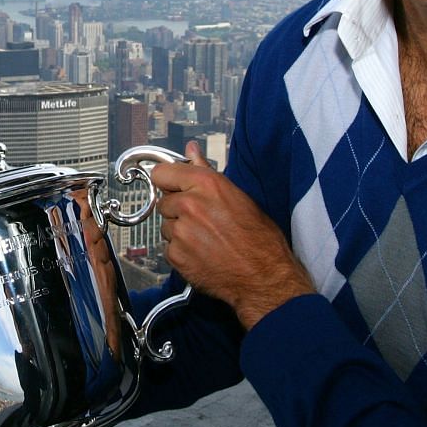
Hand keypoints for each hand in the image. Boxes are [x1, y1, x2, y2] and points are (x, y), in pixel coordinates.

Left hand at [150, 142, 314, 329]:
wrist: (264, 276)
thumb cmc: (258, 238)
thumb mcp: (238, 196)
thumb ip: (206, 171)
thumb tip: (191, 150)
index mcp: (206, 184)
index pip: (162, 172)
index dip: (168, 180)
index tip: (172, 186)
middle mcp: (189, 205)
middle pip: (164, 201)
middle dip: (178, 210)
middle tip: (202, 220)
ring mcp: (180, 231)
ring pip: (166, 225)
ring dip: (179, 231)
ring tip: (205, 238)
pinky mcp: (175, 255)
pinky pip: (168, 248)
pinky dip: (181, 251)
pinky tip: (202, 253)